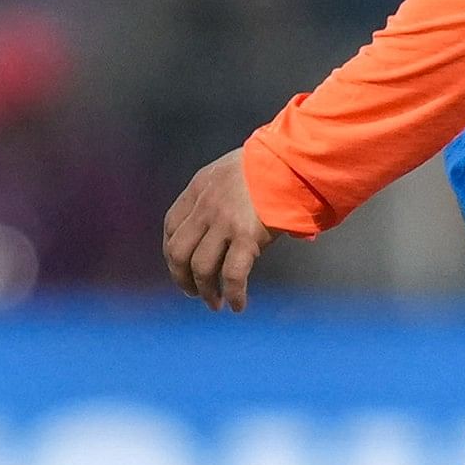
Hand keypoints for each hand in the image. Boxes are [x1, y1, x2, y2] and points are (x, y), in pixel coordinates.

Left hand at [163, 148, 273, 311]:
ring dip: (205, 291)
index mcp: (200, 187)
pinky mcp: (247, 237)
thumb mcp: (233, 170)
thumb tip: (231, 223)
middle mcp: (206, 206)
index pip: (171, 225)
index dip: (172, 251)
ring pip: (200, 268)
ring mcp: (225, 222)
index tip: (182, 266)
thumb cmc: (272, 163)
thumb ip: (224, 194)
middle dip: (181, 277)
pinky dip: (233, 294)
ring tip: (215, 303)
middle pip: (178, 251)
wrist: (292, 159)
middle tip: (193, 292)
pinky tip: (238, 305)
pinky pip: (232, 275)